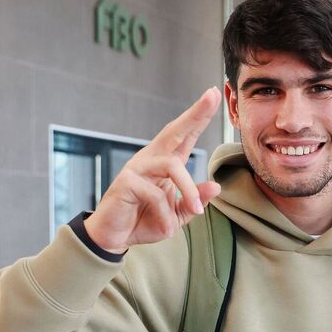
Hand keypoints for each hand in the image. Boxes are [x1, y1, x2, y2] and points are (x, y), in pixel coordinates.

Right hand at [85, 88, 222, 252]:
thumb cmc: (145, 221)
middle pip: (174, 131)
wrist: (116, 237)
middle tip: (212, 95)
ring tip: (194, 211)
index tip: (214, 94)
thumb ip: (194, 199)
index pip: (185, 135)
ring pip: (172, 166)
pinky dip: (166, 213)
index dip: (198, 116)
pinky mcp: (126, 182)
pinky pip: (155, 193)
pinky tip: (167, 228)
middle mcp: (151, 159)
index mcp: (165, 162)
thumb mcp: (177, 214)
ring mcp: (137, 168)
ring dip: (188, 190)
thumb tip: (216, 186)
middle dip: (195, 114)